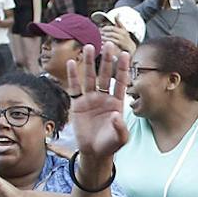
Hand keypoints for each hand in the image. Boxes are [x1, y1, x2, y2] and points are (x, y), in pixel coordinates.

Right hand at [66, 46, 131, 161]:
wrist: (95, 152)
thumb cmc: (110, 144)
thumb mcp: (121, 138)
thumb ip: (121, 127)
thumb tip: (117, 115)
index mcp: (117, 102)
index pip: (121, 81)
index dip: (123, 68)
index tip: (125, 54)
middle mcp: (104, 97)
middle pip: (106, 75)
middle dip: (107, 60)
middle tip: (108, 44)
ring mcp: (90, 99)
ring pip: (90, 77)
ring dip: (90, 63)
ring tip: (89, 47)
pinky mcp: (78, 104)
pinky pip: (75, 87)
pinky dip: (73, 76)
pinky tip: (72, 63)